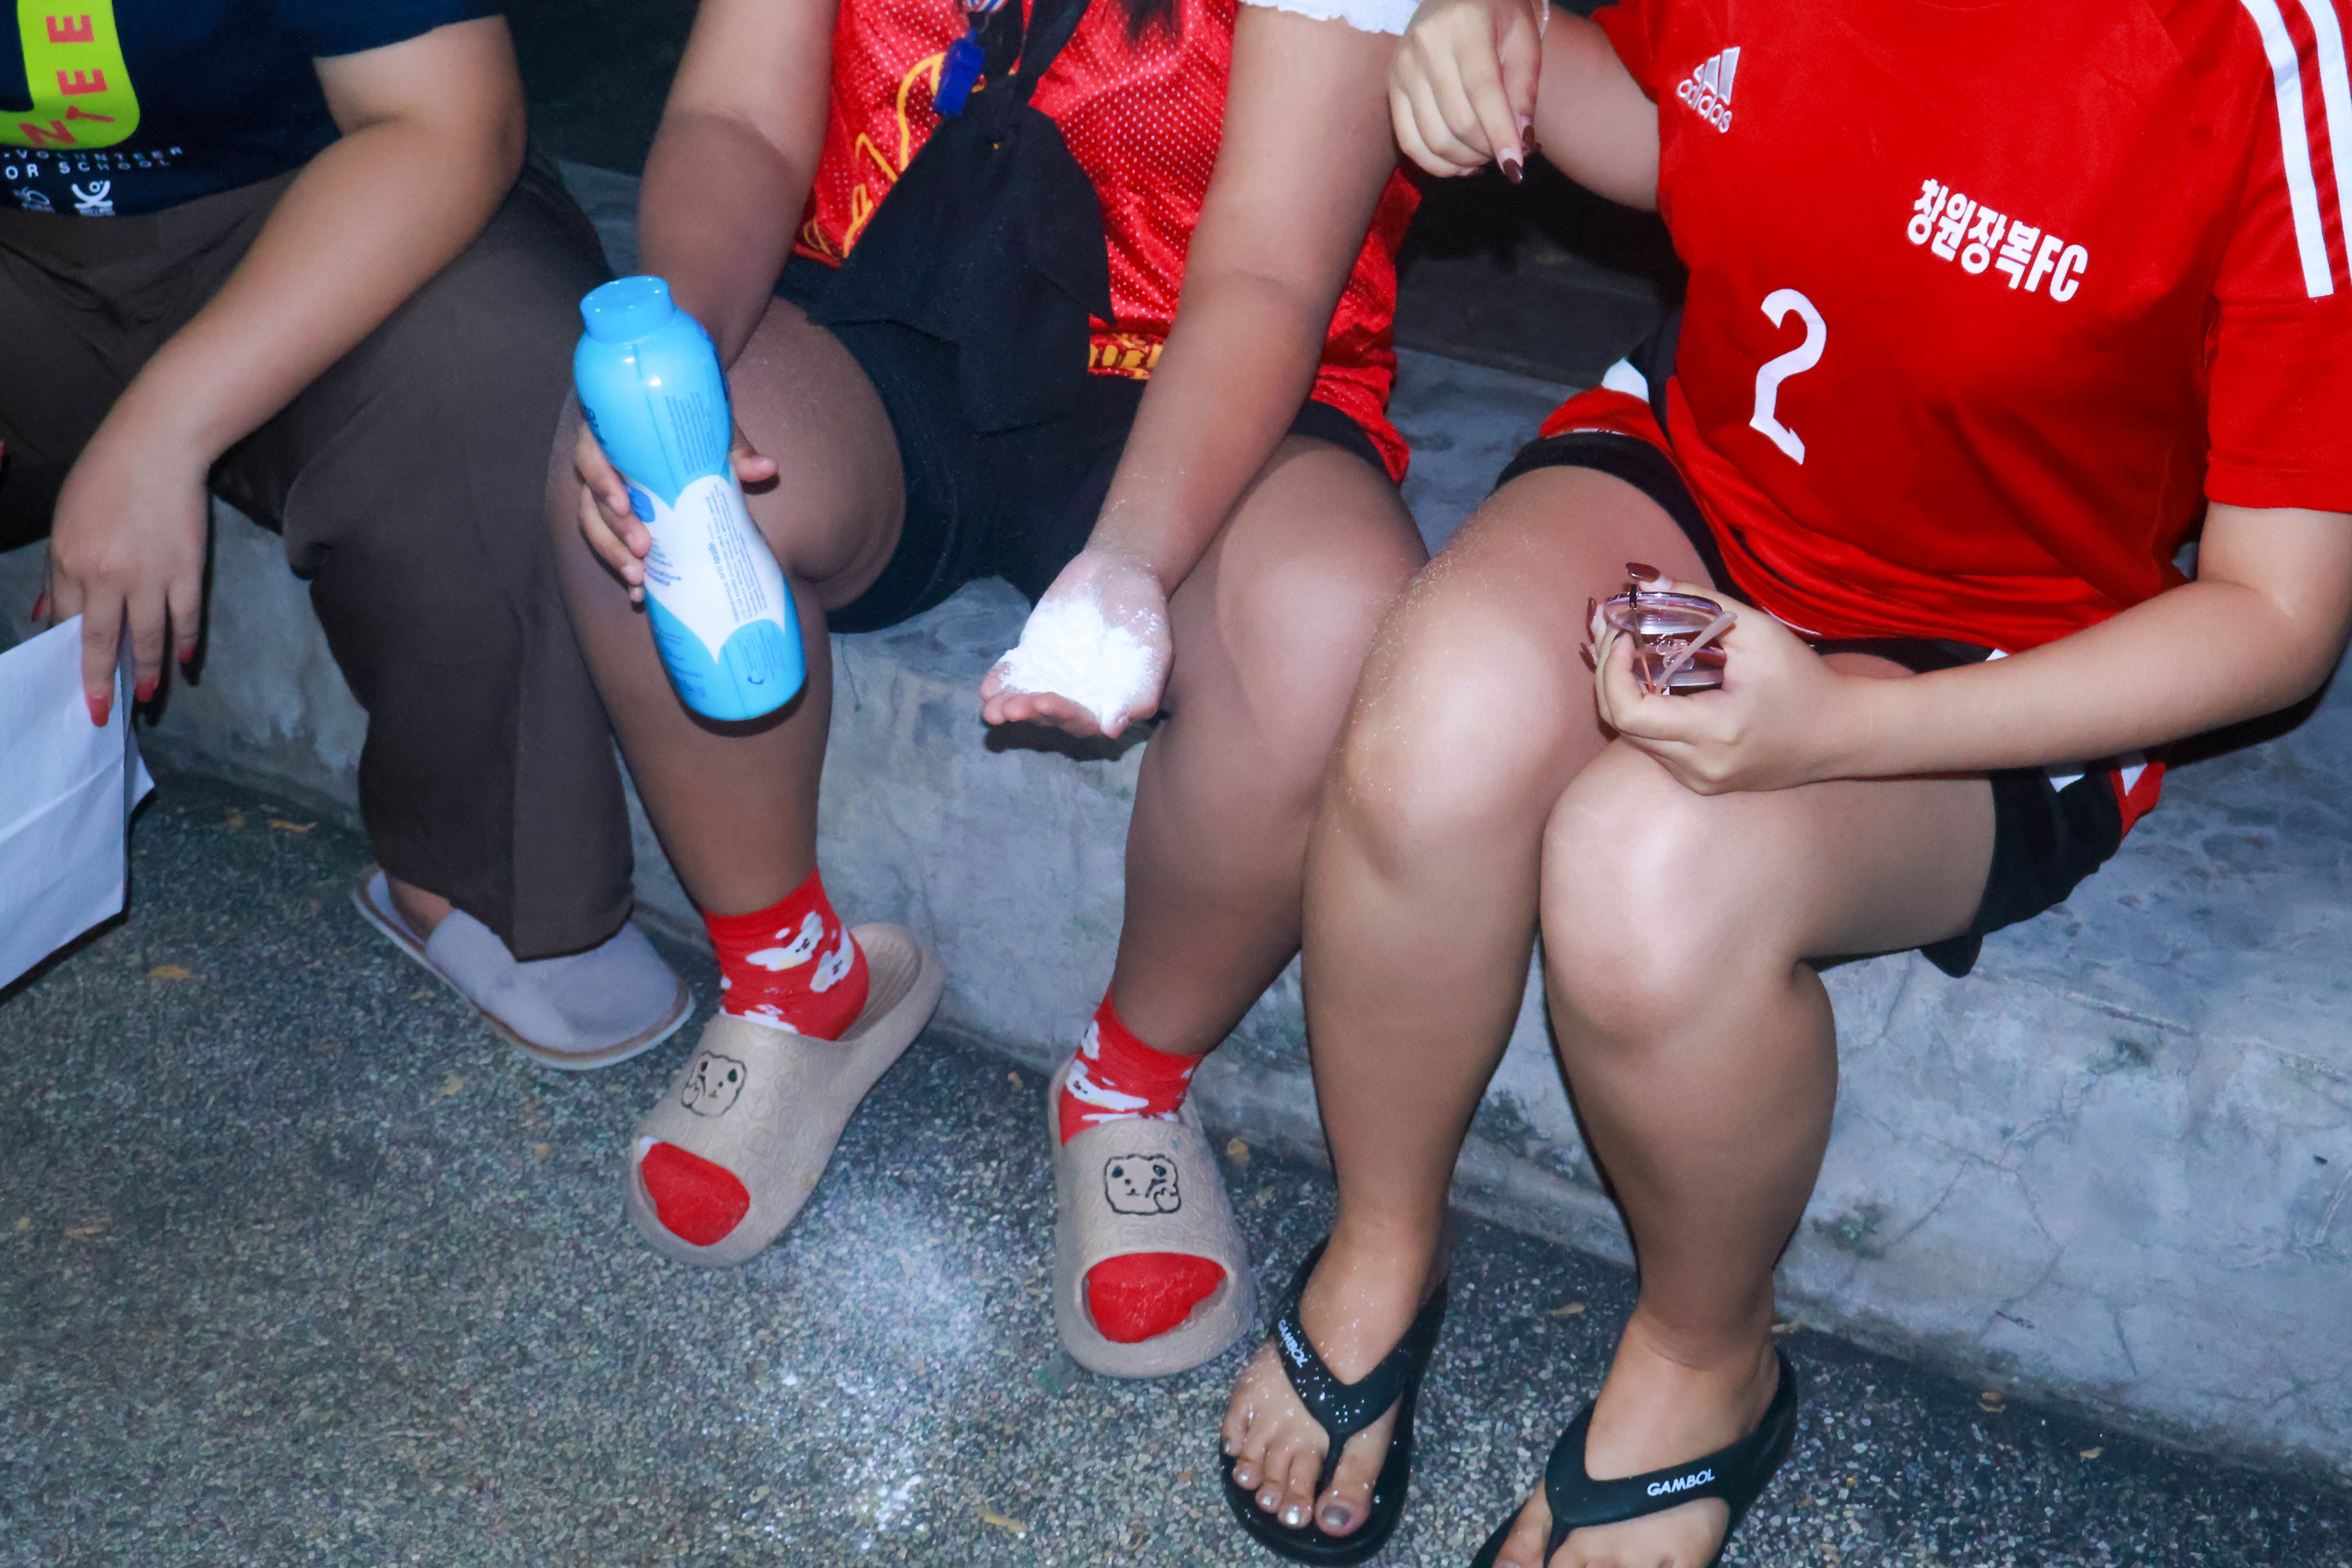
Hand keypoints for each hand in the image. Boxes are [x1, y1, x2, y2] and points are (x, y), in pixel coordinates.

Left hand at [41, 417, 209, 725]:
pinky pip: (185, 616)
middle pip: (106, 641)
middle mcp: (109, 576)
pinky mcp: (187, 569)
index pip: (71, 623)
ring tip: (150, 695)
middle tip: (104, 713)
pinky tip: (185, 659)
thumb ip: (59, 571)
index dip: (74, 658)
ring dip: (149, 670)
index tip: (78, 687)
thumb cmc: (103, 478)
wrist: (155, 446)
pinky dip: (185, 641)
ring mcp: (152, 575)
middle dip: (104, 682)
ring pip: (149, 636)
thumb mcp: (65, 522)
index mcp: (72, 561)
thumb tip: (51, 615)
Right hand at [574, 417, 777, 603]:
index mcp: (613, 435)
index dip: (602, 481)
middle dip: (615, 530)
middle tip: (642, 551)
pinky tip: (639, 593)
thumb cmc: (690, 421)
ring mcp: (607, 492)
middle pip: (594, 500)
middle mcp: (603, 465)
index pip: (592, 455)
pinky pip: (611, 542)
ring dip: (613, 554)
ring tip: (638, 579)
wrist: (685, 419)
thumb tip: (767, 468)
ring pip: (595, 525)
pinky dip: (622, 567)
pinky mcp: (619, 516)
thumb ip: (734, 446)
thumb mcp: (710, 425)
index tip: (625, 505)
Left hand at [980, 548, 1172, 738]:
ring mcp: (1051, 677)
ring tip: (992, 710)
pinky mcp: (1032, 656)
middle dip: (1030, 713)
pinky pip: (1013, 674)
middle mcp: (1076, 696)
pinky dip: (1000, 683)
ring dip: (1009, 708)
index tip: (1046, 702)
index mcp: (1106, 702)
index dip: (1064, 717)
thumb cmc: (1143, 613)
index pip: (1082, 722)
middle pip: (1048, 716)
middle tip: (1012, 709)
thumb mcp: (1153, 649)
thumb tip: (1112, 731)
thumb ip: (1140, 691)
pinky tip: (988, 689)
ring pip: (1026, 700)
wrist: (1118, 571)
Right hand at [1391, 0, 1543, 179]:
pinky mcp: (1391, 87)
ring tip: (1487, 157)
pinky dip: (1437, 164)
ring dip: (1465, 161)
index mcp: (1464, 27)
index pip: (1482, 92)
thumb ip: (1525, 89)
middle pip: (1457, 122)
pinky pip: (1409, 142)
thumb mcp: (1524, 40)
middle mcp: (1425, 47)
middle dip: (1487, 151)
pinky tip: (1462, 164)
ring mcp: (1402, 68)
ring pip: (1433, 139)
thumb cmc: (1498, 15)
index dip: (1500, 135)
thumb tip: (1521, 143)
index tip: (1516, 169)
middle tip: (1508, 156)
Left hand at [1593, 574, 1863, 793]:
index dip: (1613, 671)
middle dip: (1609, 676)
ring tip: (1630, 650)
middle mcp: (1699, 766)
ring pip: (1633, 738)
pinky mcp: (1700, 782)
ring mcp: (1698, 780)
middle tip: (1616, 634)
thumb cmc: (1803, 680)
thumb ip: (1695, 602)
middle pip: (1620, 725)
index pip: (1629, 712)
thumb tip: (1642, 580)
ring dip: (1624, 693)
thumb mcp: (1755, 631)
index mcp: (1714, 731)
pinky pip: (1654, 747)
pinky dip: (1646, 712)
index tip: (1624, 636)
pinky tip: (1653, 680)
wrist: (1840, 733)